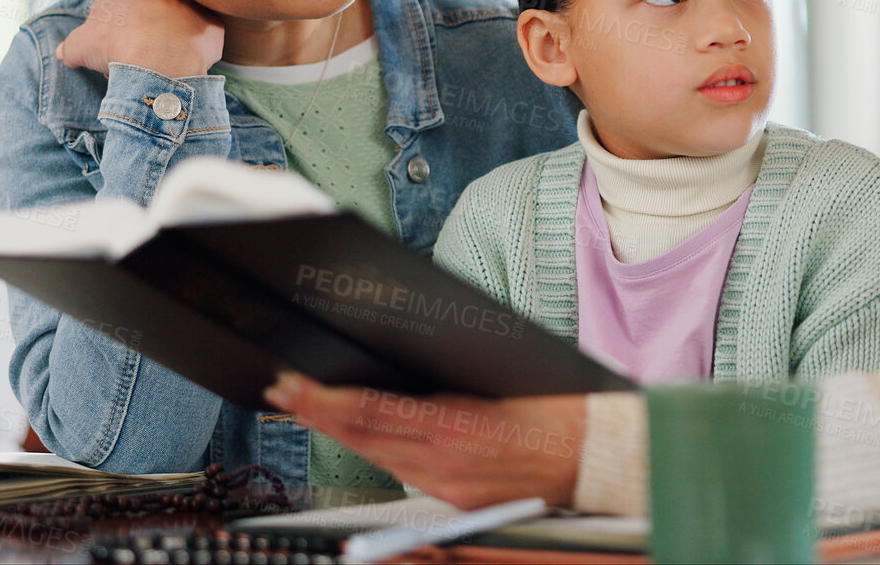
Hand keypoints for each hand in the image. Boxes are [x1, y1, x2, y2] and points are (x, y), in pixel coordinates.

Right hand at [55, 0, 225, 77]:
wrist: (156, 65)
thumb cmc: (114, 48)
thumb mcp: (79, 47)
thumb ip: (69, 46)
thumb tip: (63, 52)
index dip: (116, 16)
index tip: (115, 36)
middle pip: (152, 1)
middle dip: (146, 22)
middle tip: (139, 49)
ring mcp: (190, 1)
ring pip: (180, 16)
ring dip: (173, 33)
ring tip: (163, 59)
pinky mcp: (212, 23)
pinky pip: (204, 35)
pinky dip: (197, 48)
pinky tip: (186, 63)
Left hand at [266, 372, 584, 507]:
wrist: (598, 459)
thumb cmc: (561, 413)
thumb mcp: (498, 386)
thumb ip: (444, 391)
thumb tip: (395, 380)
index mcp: (454, 430)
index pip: (370, 413)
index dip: (324, 400)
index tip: (294, 383)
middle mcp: (444, 466)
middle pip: (363, 438)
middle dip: (316, 413)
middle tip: (281, 389)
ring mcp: (449, 488)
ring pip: (377, 456)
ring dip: (337, 431)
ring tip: (304, 406)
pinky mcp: (458, 500)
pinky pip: (404, 472)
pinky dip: (373, 449)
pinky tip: (356, 434)